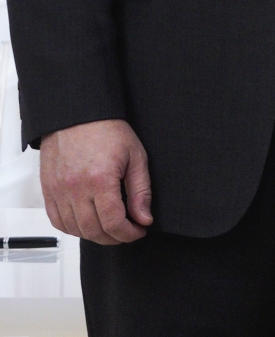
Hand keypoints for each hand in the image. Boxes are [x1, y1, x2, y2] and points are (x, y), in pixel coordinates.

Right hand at [40, 119, 151, 244]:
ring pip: (75, 229)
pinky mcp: (48, 191)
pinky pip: (57, 221)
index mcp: (100, 180)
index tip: (138, 231)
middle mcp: (75, 189)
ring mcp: (58, 192)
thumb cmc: (107, 131)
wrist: (77, 116)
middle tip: (127, 233)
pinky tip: (88, 223)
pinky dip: (73, 228)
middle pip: (93, 231)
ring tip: (110, 229)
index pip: (113, 222)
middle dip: (114, 238)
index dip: (129, 233)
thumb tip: (144, 218)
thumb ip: (141, 191)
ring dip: (94, 235)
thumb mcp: (136, 157)